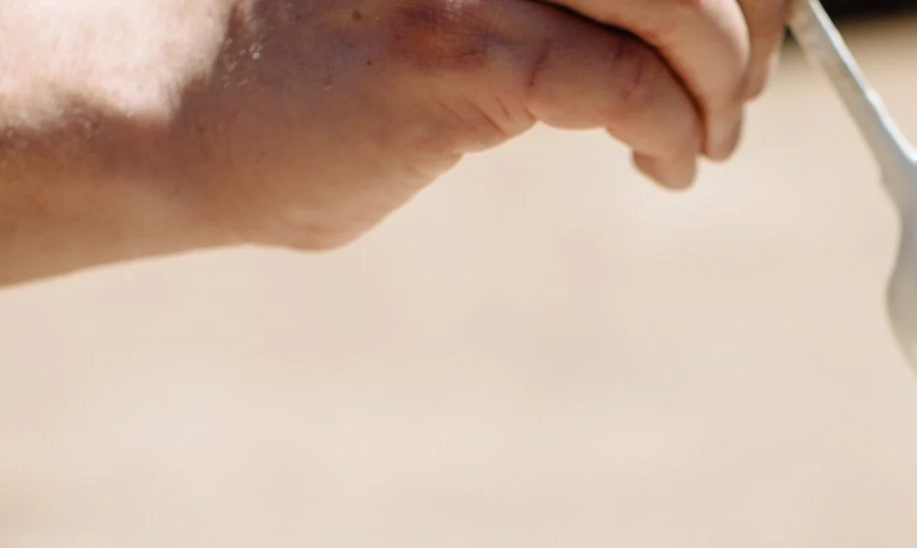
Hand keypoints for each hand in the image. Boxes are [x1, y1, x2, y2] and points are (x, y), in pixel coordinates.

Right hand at [178, 0, 791, 248]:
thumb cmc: (304, 52)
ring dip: (719, 81)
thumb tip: (703, 10)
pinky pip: (619, 84)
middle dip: (747, 20)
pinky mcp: (453, 44)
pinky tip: (663, 163)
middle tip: (738, 92)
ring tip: (702, 134)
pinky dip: (669, 132)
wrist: (162, 103)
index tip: (754, 22)